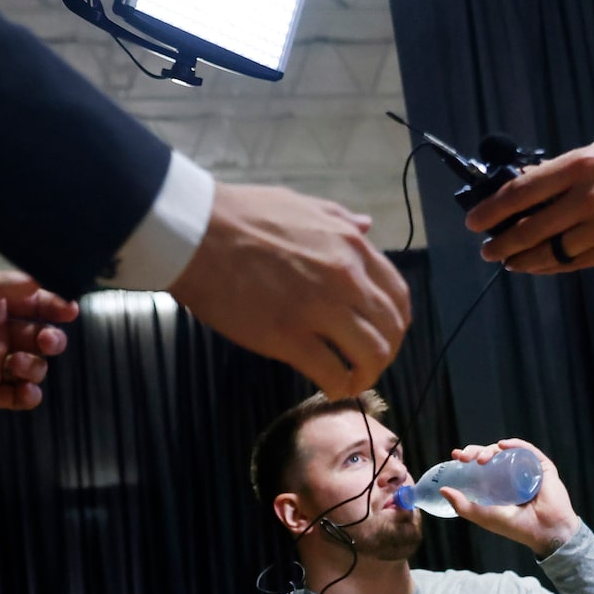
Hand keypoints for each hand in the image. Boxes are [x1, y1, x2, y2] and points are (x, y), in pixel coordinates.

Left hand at [0, 267, 77, 410]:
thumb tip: (39, 281)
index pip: (34, 302)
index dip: (54, 306)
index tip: (68, 311)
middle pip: (39, 336)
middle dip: (50, 338)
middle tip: (46, 340)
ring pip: (32, 367)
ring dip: (36, 366)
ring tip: (18, 365)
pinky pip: (16, 397)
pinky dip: (28, 396)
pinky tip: (25, 391)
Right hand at [172, 183, 410, 395]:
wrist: (197, 232)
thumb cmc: (242, 214)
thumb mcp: (303, 204)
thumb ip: (340, 219)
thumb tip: (367, 226)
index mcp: (350, 247)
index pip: (397, 294)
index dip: (396, 322)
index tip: (383, 334)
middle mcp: (345, 279)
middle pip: (390, 330)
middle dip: (386, 353)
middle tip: (367, 364)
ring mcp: (318, 310)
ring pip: (370, 355)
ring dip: (366, 375)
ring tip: (351, 381)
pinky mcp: (288, 337)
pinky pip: (331, 372)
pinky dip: (337, 387)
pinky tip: (330, 388)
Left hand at [439, 439, 578, 555]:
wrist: (544, 531)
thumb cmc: (515, 526)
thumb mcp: (483, 516)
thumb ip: (462, 505)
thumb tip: (442, 490)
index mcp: (499, 484)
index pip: (482, 465)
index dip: (469, 457)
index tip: (456, 456)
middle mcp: (512, 474)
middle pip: (492, 455)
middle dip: (476, 451)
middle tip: (465, 457)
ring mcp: (528, 469)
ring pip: (507, 451)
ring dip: (491, 449)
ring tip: (482, 459)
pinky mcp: (543, 467)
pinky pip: (529, 450)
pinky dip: (516, 444)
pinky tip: (503, 445)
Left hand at [463, 134, 593, 272]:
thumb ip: (563, 169)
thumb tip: (526, 184)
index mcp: (580, 167)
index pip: (522, 192)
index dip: (492, 210)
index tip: (474, 221)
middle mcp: (588, 199)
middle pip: (530, 229)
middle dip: (501, 243)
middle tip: (487, 249)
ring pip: (550, 253)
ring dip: (523, 260)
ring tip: (508, 261)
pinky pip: (574, 264)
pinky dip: (550, 266)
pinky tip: (537, 265)